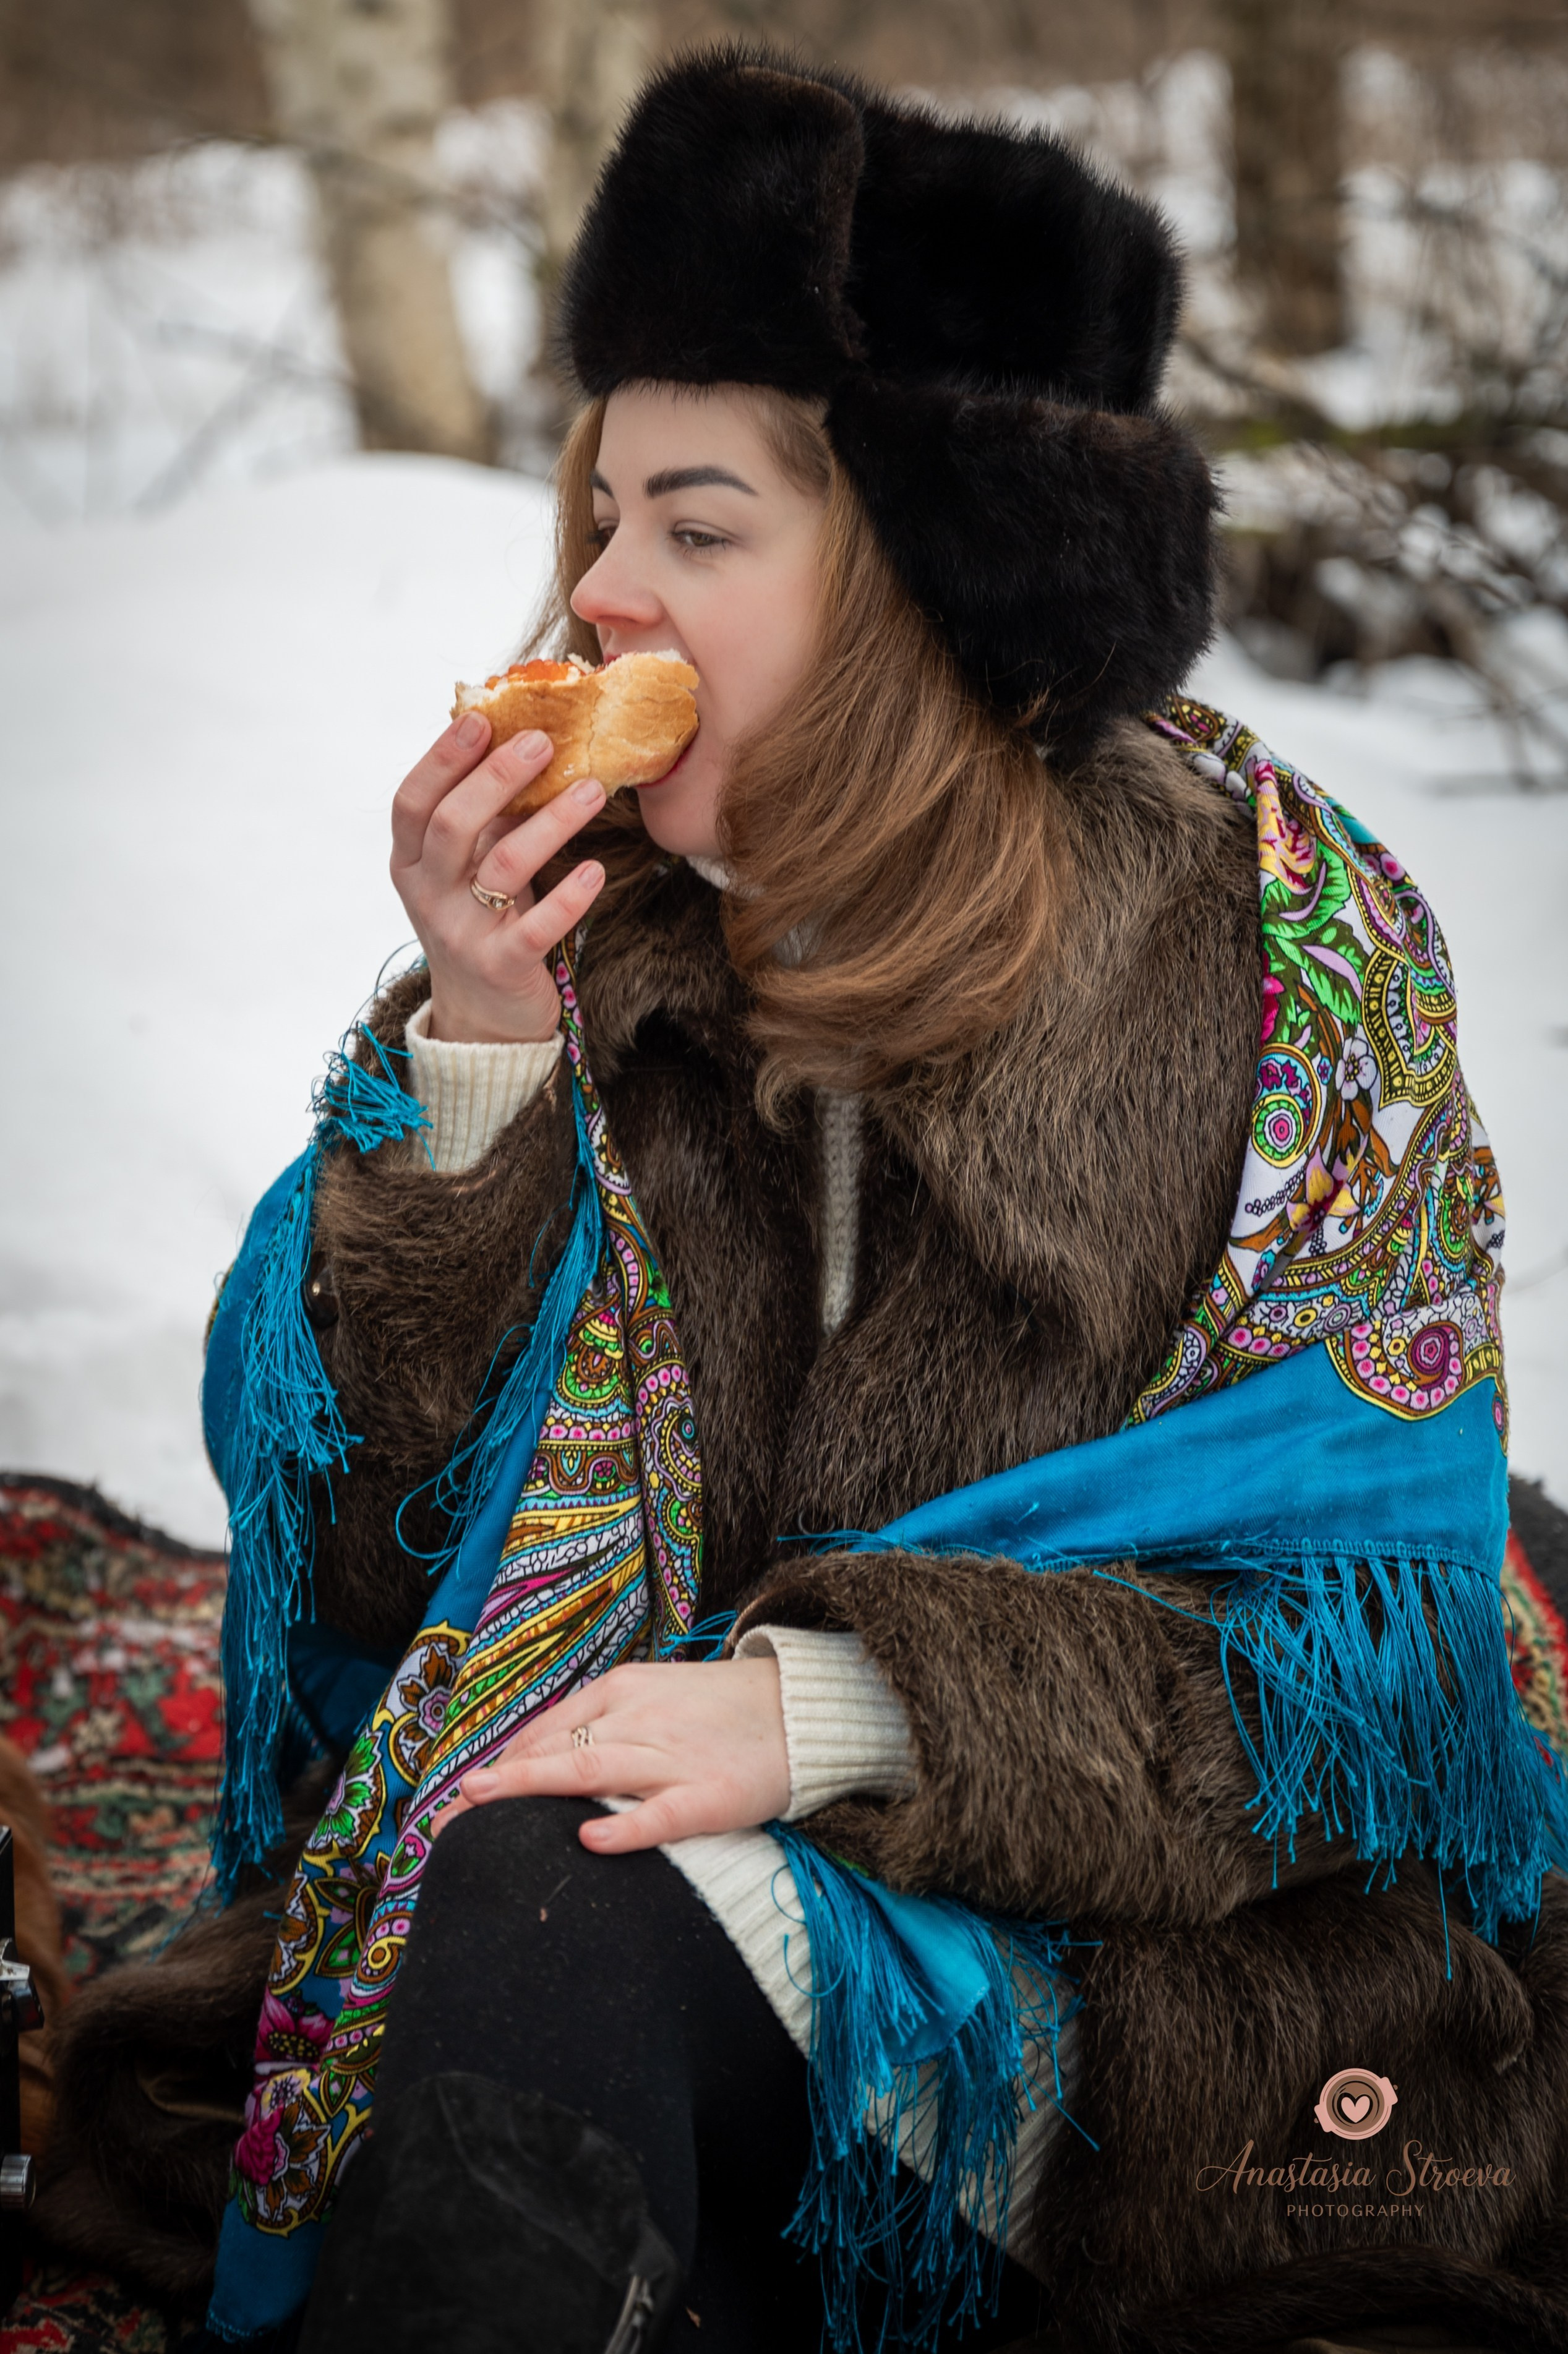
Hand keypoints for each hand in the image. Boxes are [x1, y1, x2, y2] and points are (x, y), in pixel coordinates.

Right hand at [390, 712, 607, 1043]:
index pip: (412, 802)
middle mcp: (428, 896)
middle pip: (454, 824)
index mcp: (411, 863)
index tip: (481, 718)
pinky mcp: (501, 967)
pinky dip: (569, 896)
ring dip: (551, 822)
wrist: (481, 1019)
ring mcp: (462, 933)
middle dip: (498, 776)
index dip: (442, 758)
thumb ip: (479, 817)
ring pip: (503, 866)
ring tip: (593, 791)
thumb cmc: (480, 923)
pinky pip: (537, 927)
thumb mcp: (464, 871)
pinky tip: (595, 870)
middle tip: (545, 741)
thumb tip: (515, 740)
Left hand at [437, 1659, 791, 1853]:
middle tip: (443, 1820)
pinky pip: (662, 1813)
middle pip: (555, 1752)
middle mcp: (639, 1717)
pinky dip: (625, 1828)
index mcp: (622, 1691)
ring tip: (481, 1808)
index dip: (498, 1767)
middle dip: (494, 1785)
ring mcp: (675, 1756)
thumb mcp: (655, 1699)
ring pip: (592, 1771)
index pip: (546, 1731)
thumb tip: (535, 1761)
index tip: (457, 1801)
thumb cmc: (721, 1711)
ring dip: (531, 1789)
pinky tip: (589, 1841)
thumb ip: (601, 1726)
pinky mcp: (713, 1794)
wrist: (803, 1706)